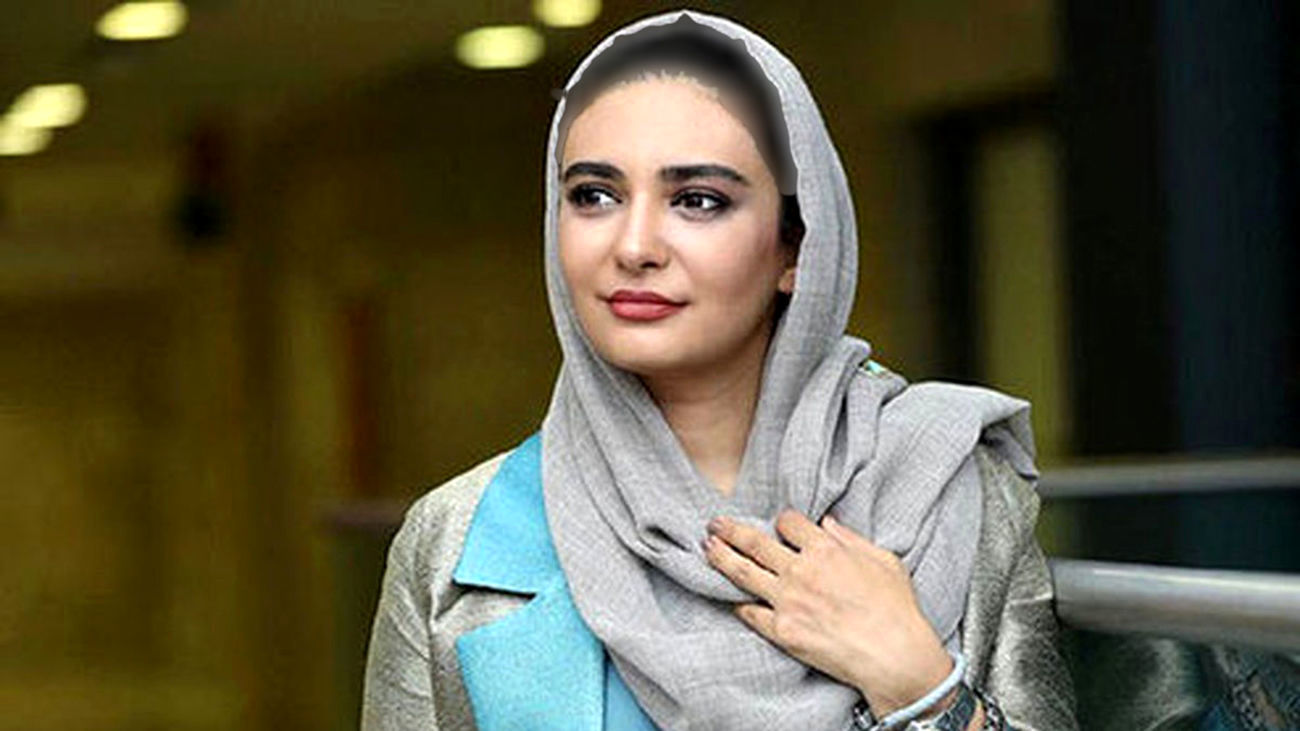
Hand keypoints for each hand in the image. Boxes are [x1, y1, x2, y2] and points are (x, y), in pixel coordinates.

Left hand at [703, 510, 954, 718]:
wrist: (894, 655)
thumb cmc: (897, 609)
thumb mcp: (884, 560)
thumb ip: (852, 539)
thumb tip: (828, 523)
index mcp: (826, 548)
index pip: (789, 522)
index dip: (782, 522)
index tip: (778, 526)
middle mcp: (801, 570)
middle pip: (755, 542)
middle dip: (731, 530)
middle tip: (714, 524)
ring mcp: (788, 600)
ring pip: (743, 572)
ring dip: (721, 557)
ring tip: (707, 548)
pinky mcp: (782, 630)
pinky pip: (750, 612)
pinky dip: (737, 604)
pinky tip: (728, 598)